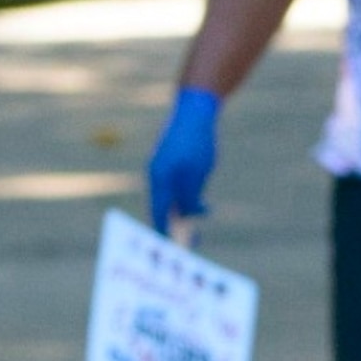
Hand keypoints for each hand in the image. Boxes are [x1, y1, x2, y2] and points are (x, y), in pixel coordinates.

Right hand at [146, 87, 220, 235]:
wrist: (195, 108)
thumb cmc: (196, 141)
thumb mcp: (196, 174)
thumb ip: (189, 198)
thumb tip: (187, 216)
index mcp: (159, 180)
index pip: (159, 216)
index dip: (164, 235)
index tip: (172, 252)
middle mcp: (157, 177)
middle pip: (163, 210)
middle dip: (176, 228)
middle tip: (194, 241)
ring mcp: (163, 169)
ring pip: (172, 200)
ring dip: (185, 213)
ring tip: (201, 219)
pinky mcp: (172, 163)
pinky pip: (177, 189)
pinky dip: (188, 199)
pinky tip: (202, 203)